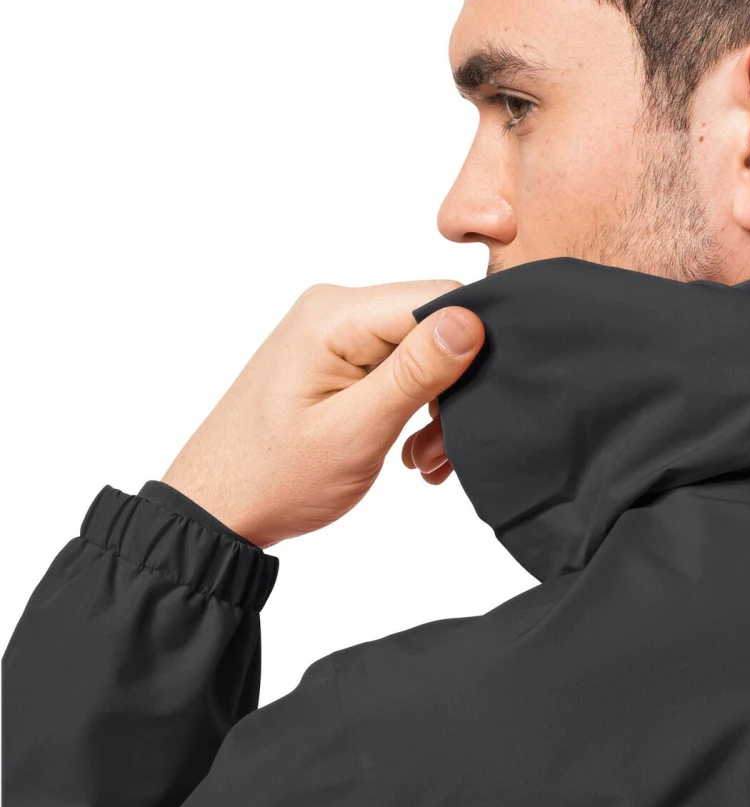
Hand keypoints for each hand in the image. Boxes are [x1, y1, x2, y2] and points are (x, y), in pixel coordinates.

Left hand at [161, 282, 484, 549]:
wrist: (220, 507)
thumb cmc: (274, 476)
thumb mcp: (355, 430)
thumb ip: (416, 372)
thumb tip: (471, 319)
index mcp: (335, 315)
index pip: (440, 298)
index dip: (472, 348)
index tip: (467, 407)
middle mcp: (337, 309)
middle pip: (435, 326)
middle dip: (453, 388)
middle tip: (439, 451)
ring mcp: (337, 332)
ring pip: (425, 352)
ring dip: (436, 407)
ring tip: (421, 459)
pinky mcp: (341, 355)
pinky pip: (401, 367)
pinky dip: (415, 408)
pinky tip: (409, 449)